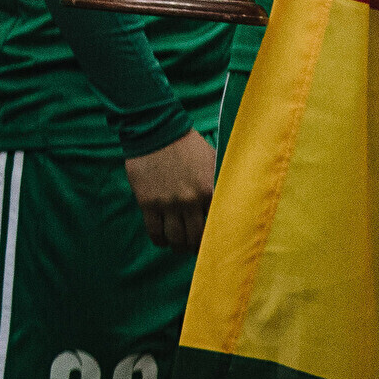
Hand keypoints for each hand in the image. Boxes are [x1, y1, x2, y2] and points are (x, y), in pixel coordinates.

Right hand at [124, 129, 217, 251]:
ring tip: (179, 245)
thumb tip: (230, 201)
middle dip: (196, 247)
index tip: (215, 242)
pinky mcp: (148, 202)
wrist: (155, 130)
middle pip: (196, 238)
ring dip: (178, 246)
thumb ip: (220, 182)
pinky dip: (160, 240)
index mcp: (209, 190)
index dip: (216, 237)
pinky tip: (163, 239)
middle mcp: (189, 201)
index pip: (217, 225)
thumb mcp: (212, 160)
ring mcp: (167, 203)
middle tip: (195, 248)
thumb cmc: (187, 145)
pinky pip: (154, 232)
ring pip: (176, 239)